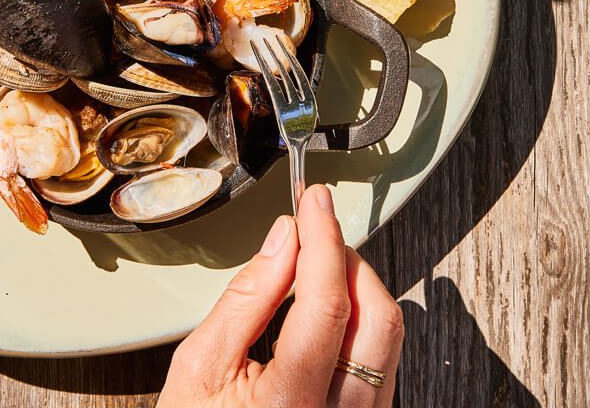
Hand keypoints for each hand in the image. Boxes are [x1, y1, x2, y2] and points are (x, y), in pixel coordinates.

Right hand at [159, 184, 403, 407]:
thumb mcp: (200, 366)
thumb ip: (246, 298)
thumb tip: (283, 241)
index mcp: (290, 404)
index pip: (328, 301)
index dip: (324, 238)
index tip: (315, 202)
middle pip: (379, 317)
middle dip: (349, 261)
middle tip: (316, 234)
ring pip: (389, 339)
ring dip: (359, 289)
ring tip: (317, 270)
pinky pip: (383, 361)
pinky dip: (361, 323)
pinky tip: (329, 311)